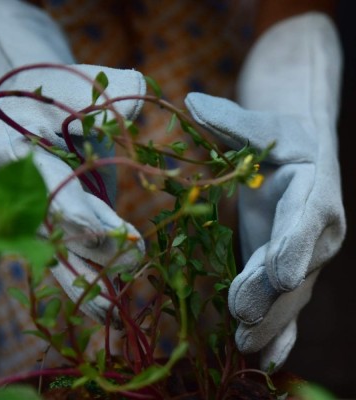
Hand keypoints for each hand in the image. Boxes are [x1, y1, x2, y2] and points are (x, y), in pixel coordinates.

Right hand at [0, 0, 146, 322]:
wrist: (35, 101)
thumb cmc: (56, 87)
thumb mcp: (77, 82)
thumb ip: (106, 95)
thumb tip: (137, 106)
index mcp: (13, 153)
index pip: (50, 194)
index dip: (84, 219)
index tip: (119, 237)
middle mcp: (17, 191)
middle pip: (55, 232)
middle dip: (94, 253)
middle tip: (134, 265)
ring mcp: (33, 211)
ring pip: (55, 255)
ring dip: (84, 284)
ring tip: (113, 313)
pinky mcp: (53, 221)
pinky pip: (63, 255)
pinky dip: (84, 279)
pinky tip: (106, 303)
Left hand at [185, 12, 345, 368]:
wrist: (299, 158)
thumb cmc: (281, 138)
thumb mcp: (260, 125)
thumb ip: (230, 121)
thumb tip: (191, 101)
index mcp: (314, 190)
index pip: (308, 220)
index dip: (296, 245)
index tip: (282, 273)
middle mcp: (315, 231)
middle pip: (297, 267)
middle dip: (272, 295)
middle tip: (245, 318)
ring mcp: (301, 255)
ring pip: (290, 295)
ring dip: (270, 322)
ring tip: (246, 345)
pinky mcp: (284, 269)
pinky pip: (286, 305)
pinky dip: (277, 333)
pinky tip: (261, 358)